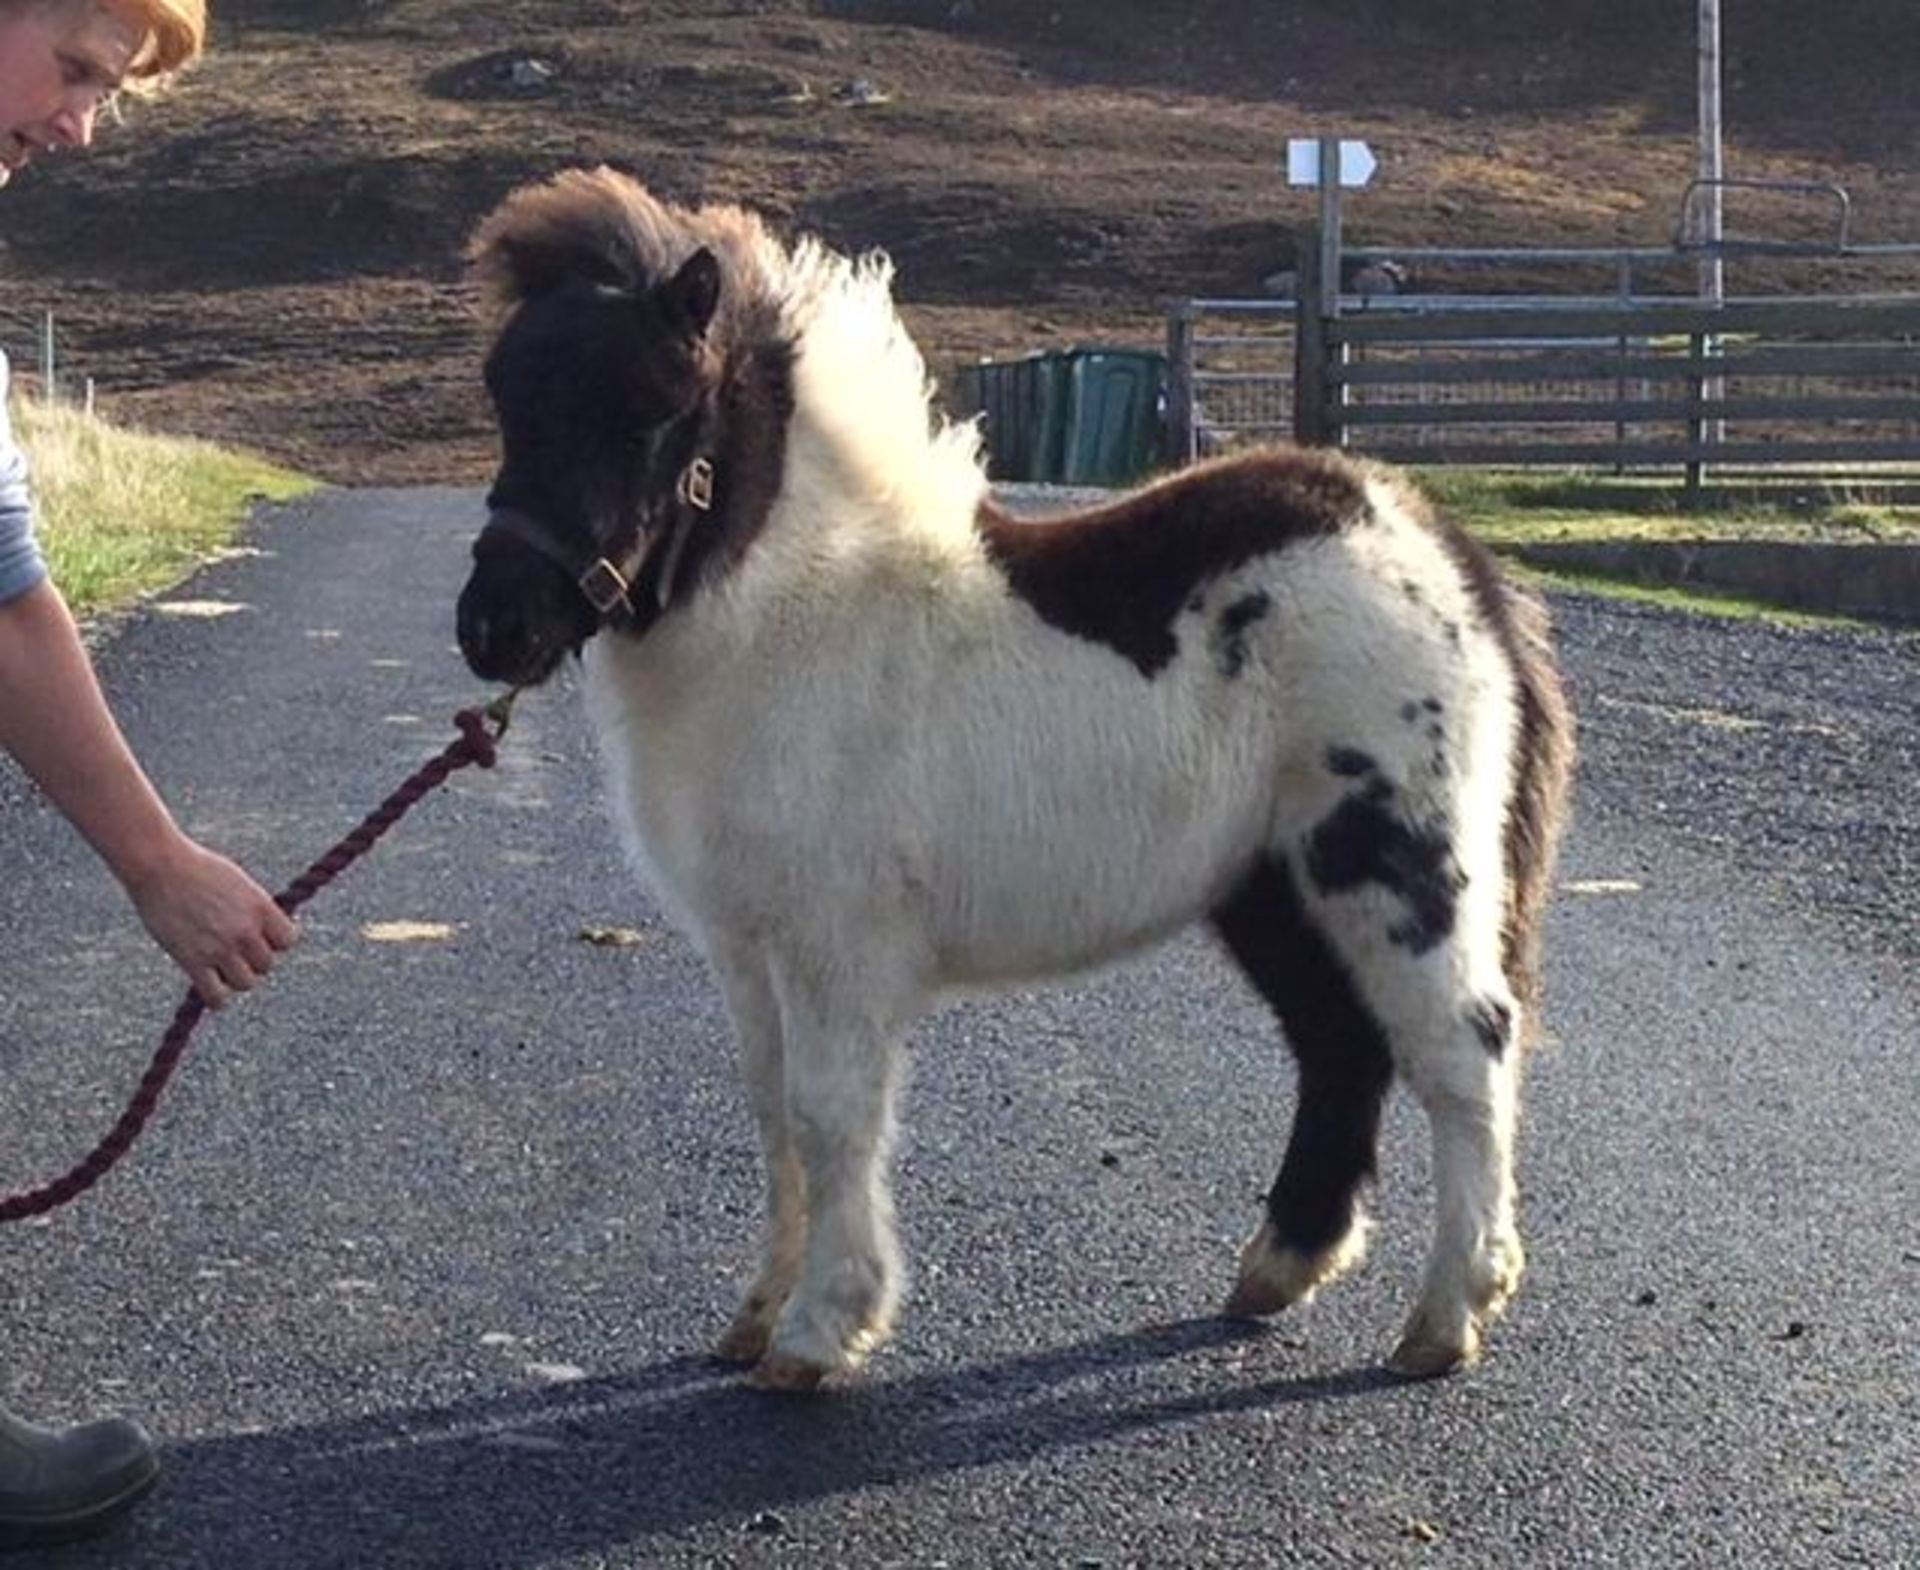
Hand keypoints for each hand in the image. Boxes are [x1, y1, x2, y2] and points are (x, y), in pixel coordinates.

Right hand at [125, 838, 298, 1008]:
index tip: (259, 937)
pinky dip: (217, 998)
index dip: (274, 941)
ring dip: (236, 978)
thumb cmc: (198, 869)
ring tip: (221, 966)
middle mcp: (245, 930)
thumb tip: (267, 933)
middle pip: (266, 965)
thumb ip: (256, 910)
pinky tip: (209, 985)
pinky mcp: (193, 961)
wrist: (160, 866)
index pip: (288, 940)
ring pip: (246, 983)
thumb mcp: (238, 884)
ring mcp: (220, 948)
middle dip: (253, 959)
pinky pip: (217, 997)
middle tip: (233, 950)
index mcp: (261, 908)